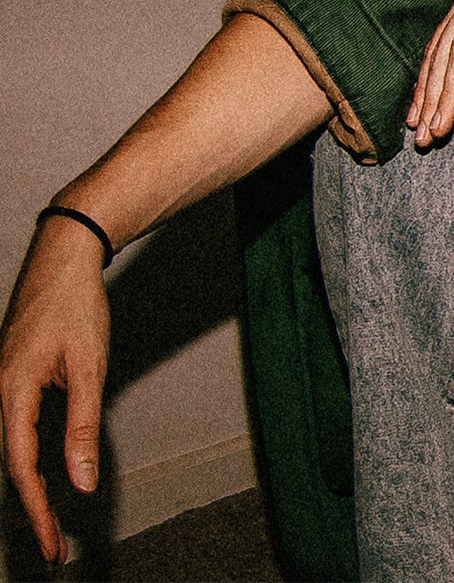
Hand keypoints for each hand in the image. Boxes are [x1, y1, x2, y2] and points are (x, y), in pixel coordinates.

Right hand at [2, 218, 111, 563]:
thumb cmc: (76, 307)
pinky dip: (28, 460)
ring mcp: (0, 387)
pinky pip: (15, 431)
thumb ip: (82, 425)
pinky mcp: (11, 381)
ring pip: (11, 450)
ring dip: (30, 489)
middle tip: (55, 548)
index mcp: (10, 392)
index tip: (55, 543)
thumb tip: (82, 481)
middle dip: (34, 510)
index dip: (39, 509)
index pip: (22, 466)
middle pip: (12, 465)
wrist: (63, 260)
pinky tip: (44, 479)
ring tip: (51, 525)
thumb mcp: (88, 367)